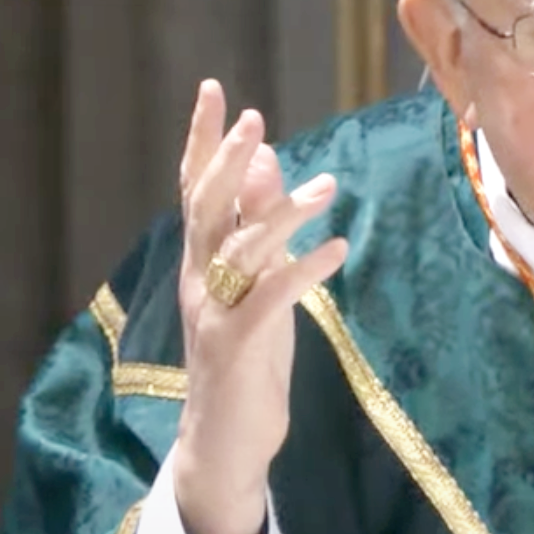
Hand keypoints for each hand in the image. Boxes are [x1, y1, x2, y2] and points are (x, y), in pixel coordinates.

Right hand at [171, 80, 347, 533]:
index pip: (195, 189)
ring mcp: (213, 314)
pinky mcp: (237, 347)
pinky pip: (269, 298)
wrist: (224, 443)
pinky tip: (339, 249)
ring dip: (283, 213)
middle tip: (254, 119)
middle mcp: (198, 281)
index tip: (212, 89)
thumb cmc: (246, 358)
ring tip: (329, 186)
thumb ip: (257, 225)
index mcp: (201, 262)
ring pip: (240, 250)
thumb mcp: (255, 282)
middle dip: (226, 161)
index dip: (201, 139)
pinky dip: (304, 270)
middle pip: (205, 208)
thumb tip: (266, 159)